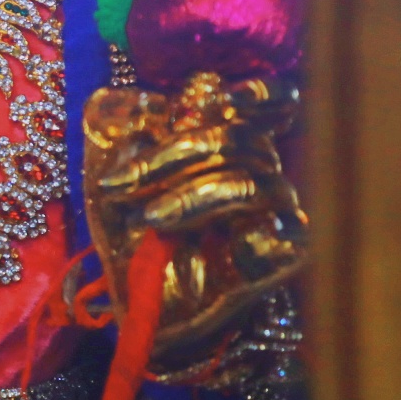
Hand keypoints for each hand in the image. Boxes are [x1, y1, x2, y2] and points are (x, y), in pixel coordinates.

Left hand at [83, 73, 307, 370]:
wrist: (150, 304)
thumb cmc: (134, 235)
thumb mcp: (114, 187)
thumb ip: (122, 144)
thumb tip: (134, 107)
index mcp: (223, 140)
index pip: (269, 103)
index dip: (261, 95)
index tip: (230, 99)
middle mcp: (258, 166)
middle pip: (236, 139)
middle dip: (169, 156)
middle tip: (118, 183)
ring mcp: (275, 207)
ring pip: (247, 182)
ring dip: (190, 197)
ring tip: (149, 218)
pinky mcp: (286, 250)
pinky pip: (277, 233)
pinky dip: (243, 235)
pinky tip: (219, 247)